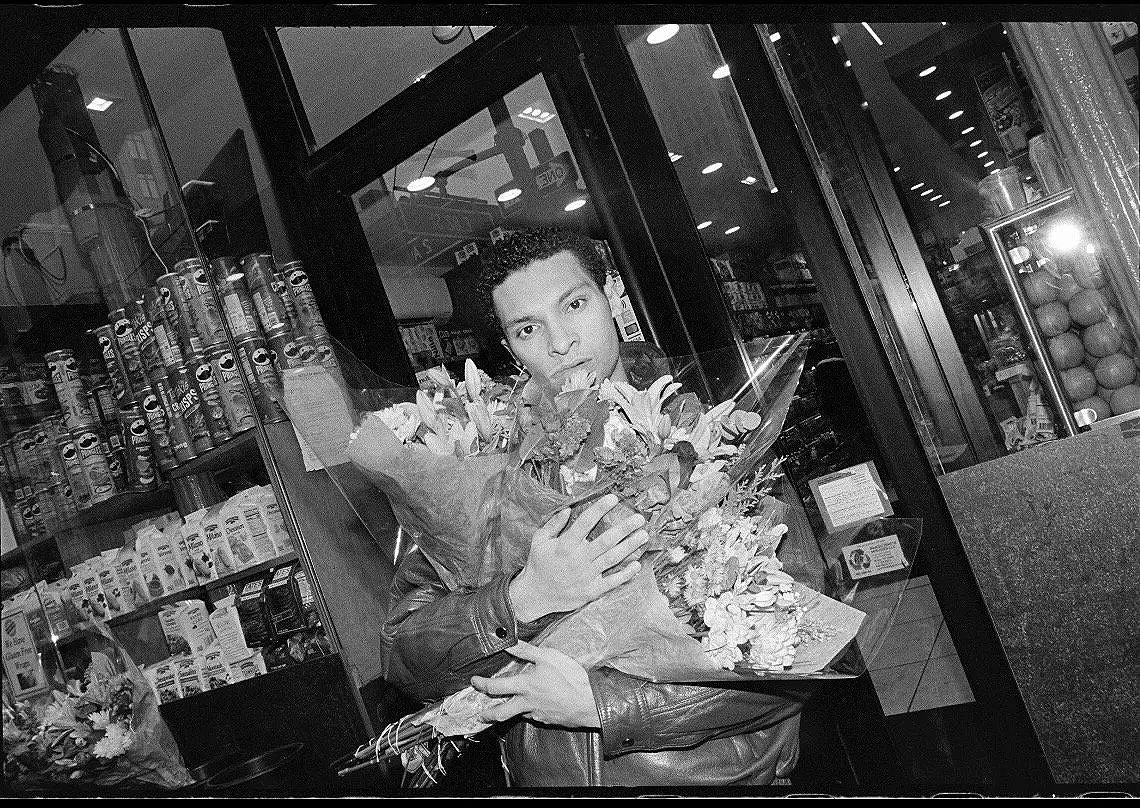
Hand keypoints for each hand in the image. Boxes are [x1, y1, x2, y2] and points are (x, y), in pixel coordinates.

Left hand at [471, 642, 599, 727]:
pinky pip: (533, 716)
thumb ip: (526, 651)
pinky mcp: (547, 720)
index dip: (482, 684)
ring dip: (509, 712)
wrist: (589, 702)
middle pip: (501, 712)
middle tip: (480, 714)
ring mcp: (537, 714)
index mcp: (525, 686)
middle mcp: (527, 703)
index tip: (474, 681)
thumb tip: (509, 642)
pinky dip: (529, 711)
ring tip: (505, 709)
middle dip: (488, 714)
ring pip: (518, 715)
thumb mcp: (548, 657)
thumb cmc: (570, 677)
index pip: (496, 687)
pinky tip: (533, 706)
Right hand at [509, 493, 647, 621]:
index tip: (614, 498)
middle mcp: (578, 559)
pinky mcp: (591, 591)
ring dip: (630, 546)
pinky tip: (637, 565)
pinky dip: (625, 574)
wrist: (535, 596)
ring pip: (612, 558)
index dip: (600, 508)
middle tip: (639, 518)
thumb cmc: (538, 564)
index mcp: (565, 545)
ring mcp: (586, 576)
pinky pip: (612, 582)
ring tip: (644, 535)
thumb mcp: (539, 541)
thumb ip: (553, 524)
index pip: (585, 522)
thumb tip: (567, 508)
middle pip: (606, 540)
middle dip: (624, 528)